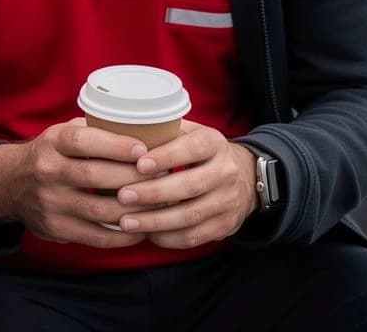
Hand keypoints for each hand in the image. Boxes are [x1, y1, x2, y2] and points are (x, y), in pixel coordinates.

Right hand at [0, 118, 149, 247]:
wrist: (9, 183)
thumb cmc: (48, 154)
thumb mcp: (60, 133)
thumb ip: (92, 131)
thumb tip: (140, 126)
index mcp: (51, 143)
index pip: (83, 142)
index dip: (115, 145)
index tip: (143, 149)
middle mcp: (48, 171)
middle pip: (95, 176)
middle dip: (134, 177)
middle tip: (162, 176)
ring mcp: (51, 203)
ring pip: (100, 210)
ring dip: (135, 209)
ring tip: (160, 203)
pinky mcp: (56, 228)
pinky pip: (97, 236)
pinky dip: (124, 235)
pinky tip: (141, 227)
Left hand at [114, 121, 257, 247]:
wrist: (243, 176)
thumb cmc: (200, 151)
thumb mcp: (190, 132)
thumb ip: (165, 131)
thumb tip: (125, 128)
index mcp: (214, 143)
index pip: (191, 149)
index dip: (166, 157)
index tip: (139, 164)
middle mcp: (226, 172)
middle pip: (189, 186)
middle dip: (153, 193)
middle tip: (123, 196)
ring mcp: (228, 201)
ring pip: (191, 215)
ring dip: (156, 221)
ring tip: (127, 221)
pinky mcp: (226, 226)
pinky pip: (195, 236)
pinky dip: (169, 238)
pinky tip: (147, 234)